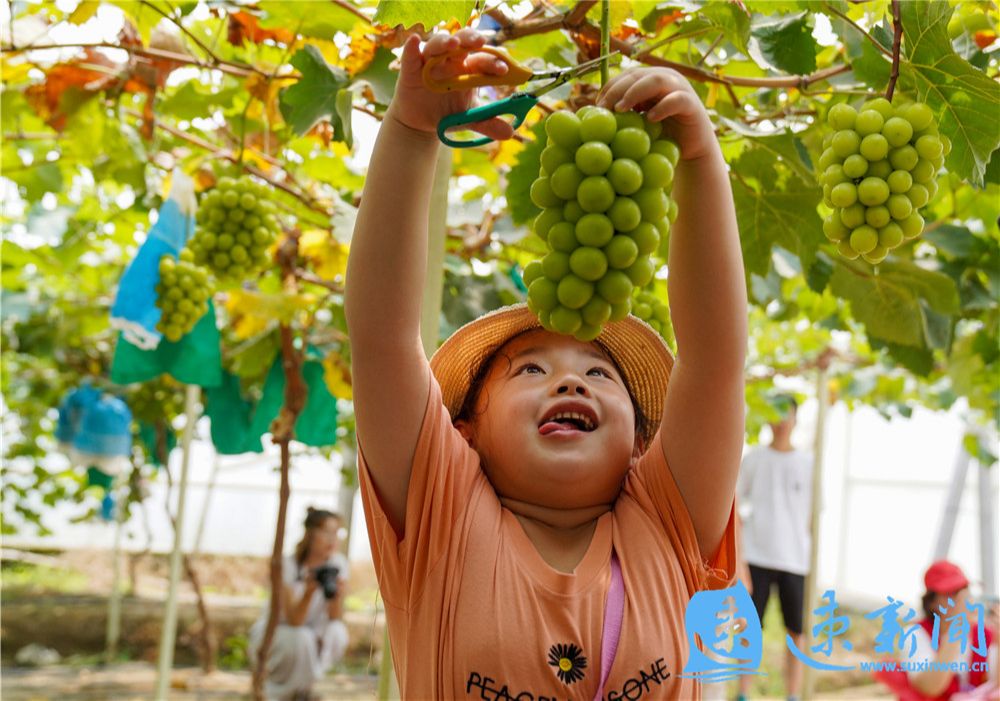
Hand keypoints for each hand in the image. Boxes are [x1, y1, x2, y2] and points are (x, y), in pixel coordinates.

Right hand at [390, 28, 514, 141]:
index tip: (503, 69)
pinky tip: (416, 41)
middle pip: (463, 41)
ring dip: (445, 41)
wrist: (421, 125)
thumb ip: (488, 123)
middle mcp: (451, 60)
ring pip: (438, 44)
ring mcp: (430, 62)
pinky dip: (412, 48)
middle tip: (480, 42)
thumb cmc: (447, 114)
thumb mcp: (468, 119)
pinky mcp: (411, 69)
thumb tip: (510, 132)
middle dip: (471, 39)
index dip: (493, 62)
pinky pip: (411, 55)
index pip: (483, 59)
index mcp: (469, 69)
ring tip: (454, 44)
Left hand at [596, 67, 716, 161]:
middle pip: (637, 75)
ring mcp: (679, 89)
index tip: (596, 106)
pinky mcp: (691, 104)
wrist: (690, 148)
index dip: (609, 87)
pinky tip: (649, 119)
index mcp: (649, 80)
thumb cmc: (660, 135)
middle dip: (617, 90)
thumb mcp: (638, 123)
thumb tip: (589, 116)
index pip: (625, 76)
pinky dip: (662, 107)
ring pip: (656, 80)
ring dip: (635, 92)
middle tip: (603, 108)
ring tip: (620, 109)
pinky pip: (677, 100)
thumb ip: (622, 114)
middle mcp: (664, 78)